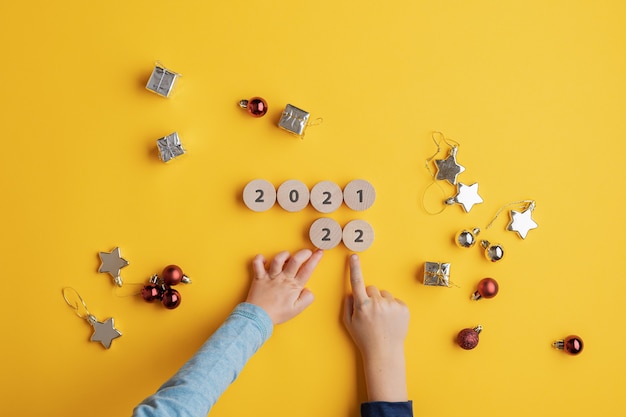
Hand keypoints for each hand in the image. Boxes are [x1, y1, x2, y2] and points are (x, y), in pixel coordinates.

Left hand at [246, 249, 322, 324]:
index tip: (319, 252)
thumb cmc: (277, 314)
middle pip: (295, 260)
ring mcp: (271, 277)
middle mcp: (283, 279)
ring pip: (278, 259)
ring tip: (287, 255)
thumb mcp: (297, 310)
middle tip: (308, 251)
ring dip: (284, 254)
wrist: (259, 317)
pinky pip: (257, 264)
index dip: (315, 259)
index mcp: (293, 286)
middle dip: (304, 253)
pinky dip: (259, 259)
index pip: (307, 270)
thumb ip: (307, 299)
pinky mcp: (259, 277)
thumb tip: (308, 289)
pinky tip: (264, 259)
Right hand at [343, 254, 408, 401]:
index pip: (357, 282)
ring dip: (382, 302)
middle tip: (370, 313)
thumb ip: (348, 305)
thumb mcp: (349, 323)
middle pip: (371, 289)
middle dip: (370, 297)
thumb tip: (352, 292)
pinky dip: (392, 307)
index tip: (354, 257)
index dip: (354, 268)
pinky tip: (390, 320)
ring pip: (384, 294)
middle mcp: (377, 303)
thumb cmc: (364, 338)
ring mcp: (391, 305)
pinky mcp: (403, 308)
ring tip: (382, 319)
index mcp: (362, 305)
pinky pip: (395, 301)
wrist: (384, 352)